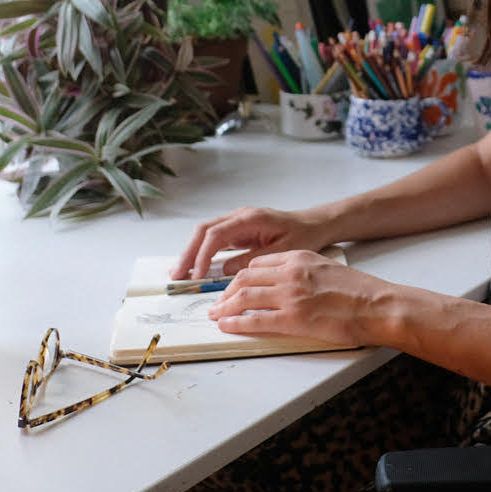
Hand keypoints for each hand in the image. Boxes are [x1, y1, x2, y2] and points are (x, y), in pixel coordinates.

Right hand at [170, 206, 332, 280]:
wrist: (314, 224)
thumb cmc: (303, 235)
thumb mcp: (282, 251)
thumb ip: (253, 260)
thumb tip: (225, 270)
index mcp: (250, 218)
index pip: (216, 234)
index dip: (202, 255)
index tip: (196, 274)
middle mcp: (239, 216)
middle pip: (204, 231)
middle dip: (188, 252)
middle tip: (177, 275)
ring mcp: (237, 222)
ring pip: (205, 233)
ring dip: (191, 252)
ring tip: (179, 274)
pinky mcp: (237, 230)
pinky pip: (213, 239)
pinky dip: (201, 252)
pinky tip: (194, 267)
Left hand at [206, 249, 387, 347]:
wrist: (378, 305)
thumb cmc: (359, 291)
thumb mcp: (326, 268)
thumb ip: (302, 271)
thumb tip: (283, 283)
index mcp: (299, 258)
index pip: (257, 264)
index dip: (239, 277)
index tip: (232, 286)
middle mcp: (290, 273)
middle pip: (245, 278)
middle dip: (225, 292)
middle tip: (217, 302)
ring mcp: (290, 296)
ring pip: (244, 297)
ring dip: (224, 307)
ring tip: (216, 315)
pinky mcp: (293, 319)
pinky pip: (255, 320)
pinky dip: (236, 323)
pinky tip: (227, 325)